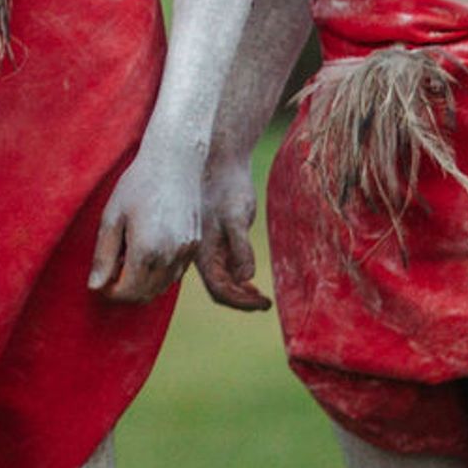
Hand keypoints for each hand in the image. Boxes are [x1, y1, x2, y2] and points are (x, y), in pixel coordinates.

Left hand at [88, 139, 201, 303]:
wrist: (175, 162)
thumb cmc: (138, 185)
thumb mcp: (112, 217)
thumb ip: (104, 255)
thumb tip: (95, 286)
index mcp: (146, 250)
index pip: (127, 292)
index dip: (111, 292)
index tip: (101, 281)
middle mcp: (170, 256)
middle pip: (145, 294)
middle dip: (126, 291)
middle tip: (112, 272)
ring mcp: (186, 252)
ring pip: (162, 287)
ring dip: (143, 284)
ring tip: (128, 260)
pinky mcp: (195, 245)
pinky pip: (175, 274)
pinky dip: (160, 274)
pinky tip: (147, 253)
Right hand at [193, 153, 266, 310]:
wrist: (220, 162)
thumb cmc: (227, 187)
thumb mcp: (236, 217)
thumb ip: (240, 248)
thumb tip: (245, 278)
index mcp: (202, 252)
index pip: (220, 290)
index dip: (242, 302)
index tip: (263, 304)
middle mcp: (202, 254)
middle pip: (220, 290)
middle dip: (241, 300)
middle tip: (265, 303)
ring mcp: (209, 248)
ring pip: (222, 280)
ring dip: (241, 291)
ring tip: (261, 297)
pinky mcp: (217, 239)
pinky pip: (225, 267)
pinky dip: (239, 278)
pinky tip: (251, 279)